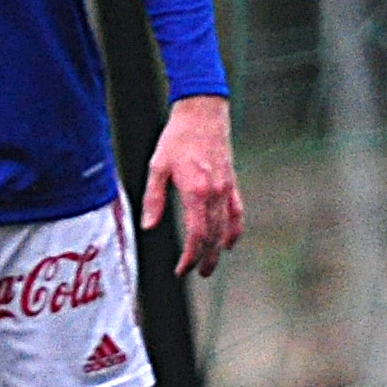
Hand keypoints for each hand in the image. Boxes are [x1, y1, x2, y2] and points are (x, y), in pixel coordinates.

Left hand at [142, 96, 242, 278]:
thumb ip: (154, 198)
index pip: (197, 235)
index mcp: (196, 191)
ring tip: (211, 266)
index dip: (191, 257)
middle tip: (196, 274)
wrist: (203, 112)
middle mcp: (215, 193)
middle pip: (214, 236)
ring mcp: (227, 188)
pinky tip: (230, 243)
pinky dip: (234, 230)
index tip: (182, 269)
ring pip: (227, 228)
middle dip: (205, 259)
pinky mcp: (231, 182)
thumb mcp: (158, 166)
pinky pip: (237, 212)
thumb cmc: (177, 137)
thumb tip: (149, 226)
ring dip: (220, 250)